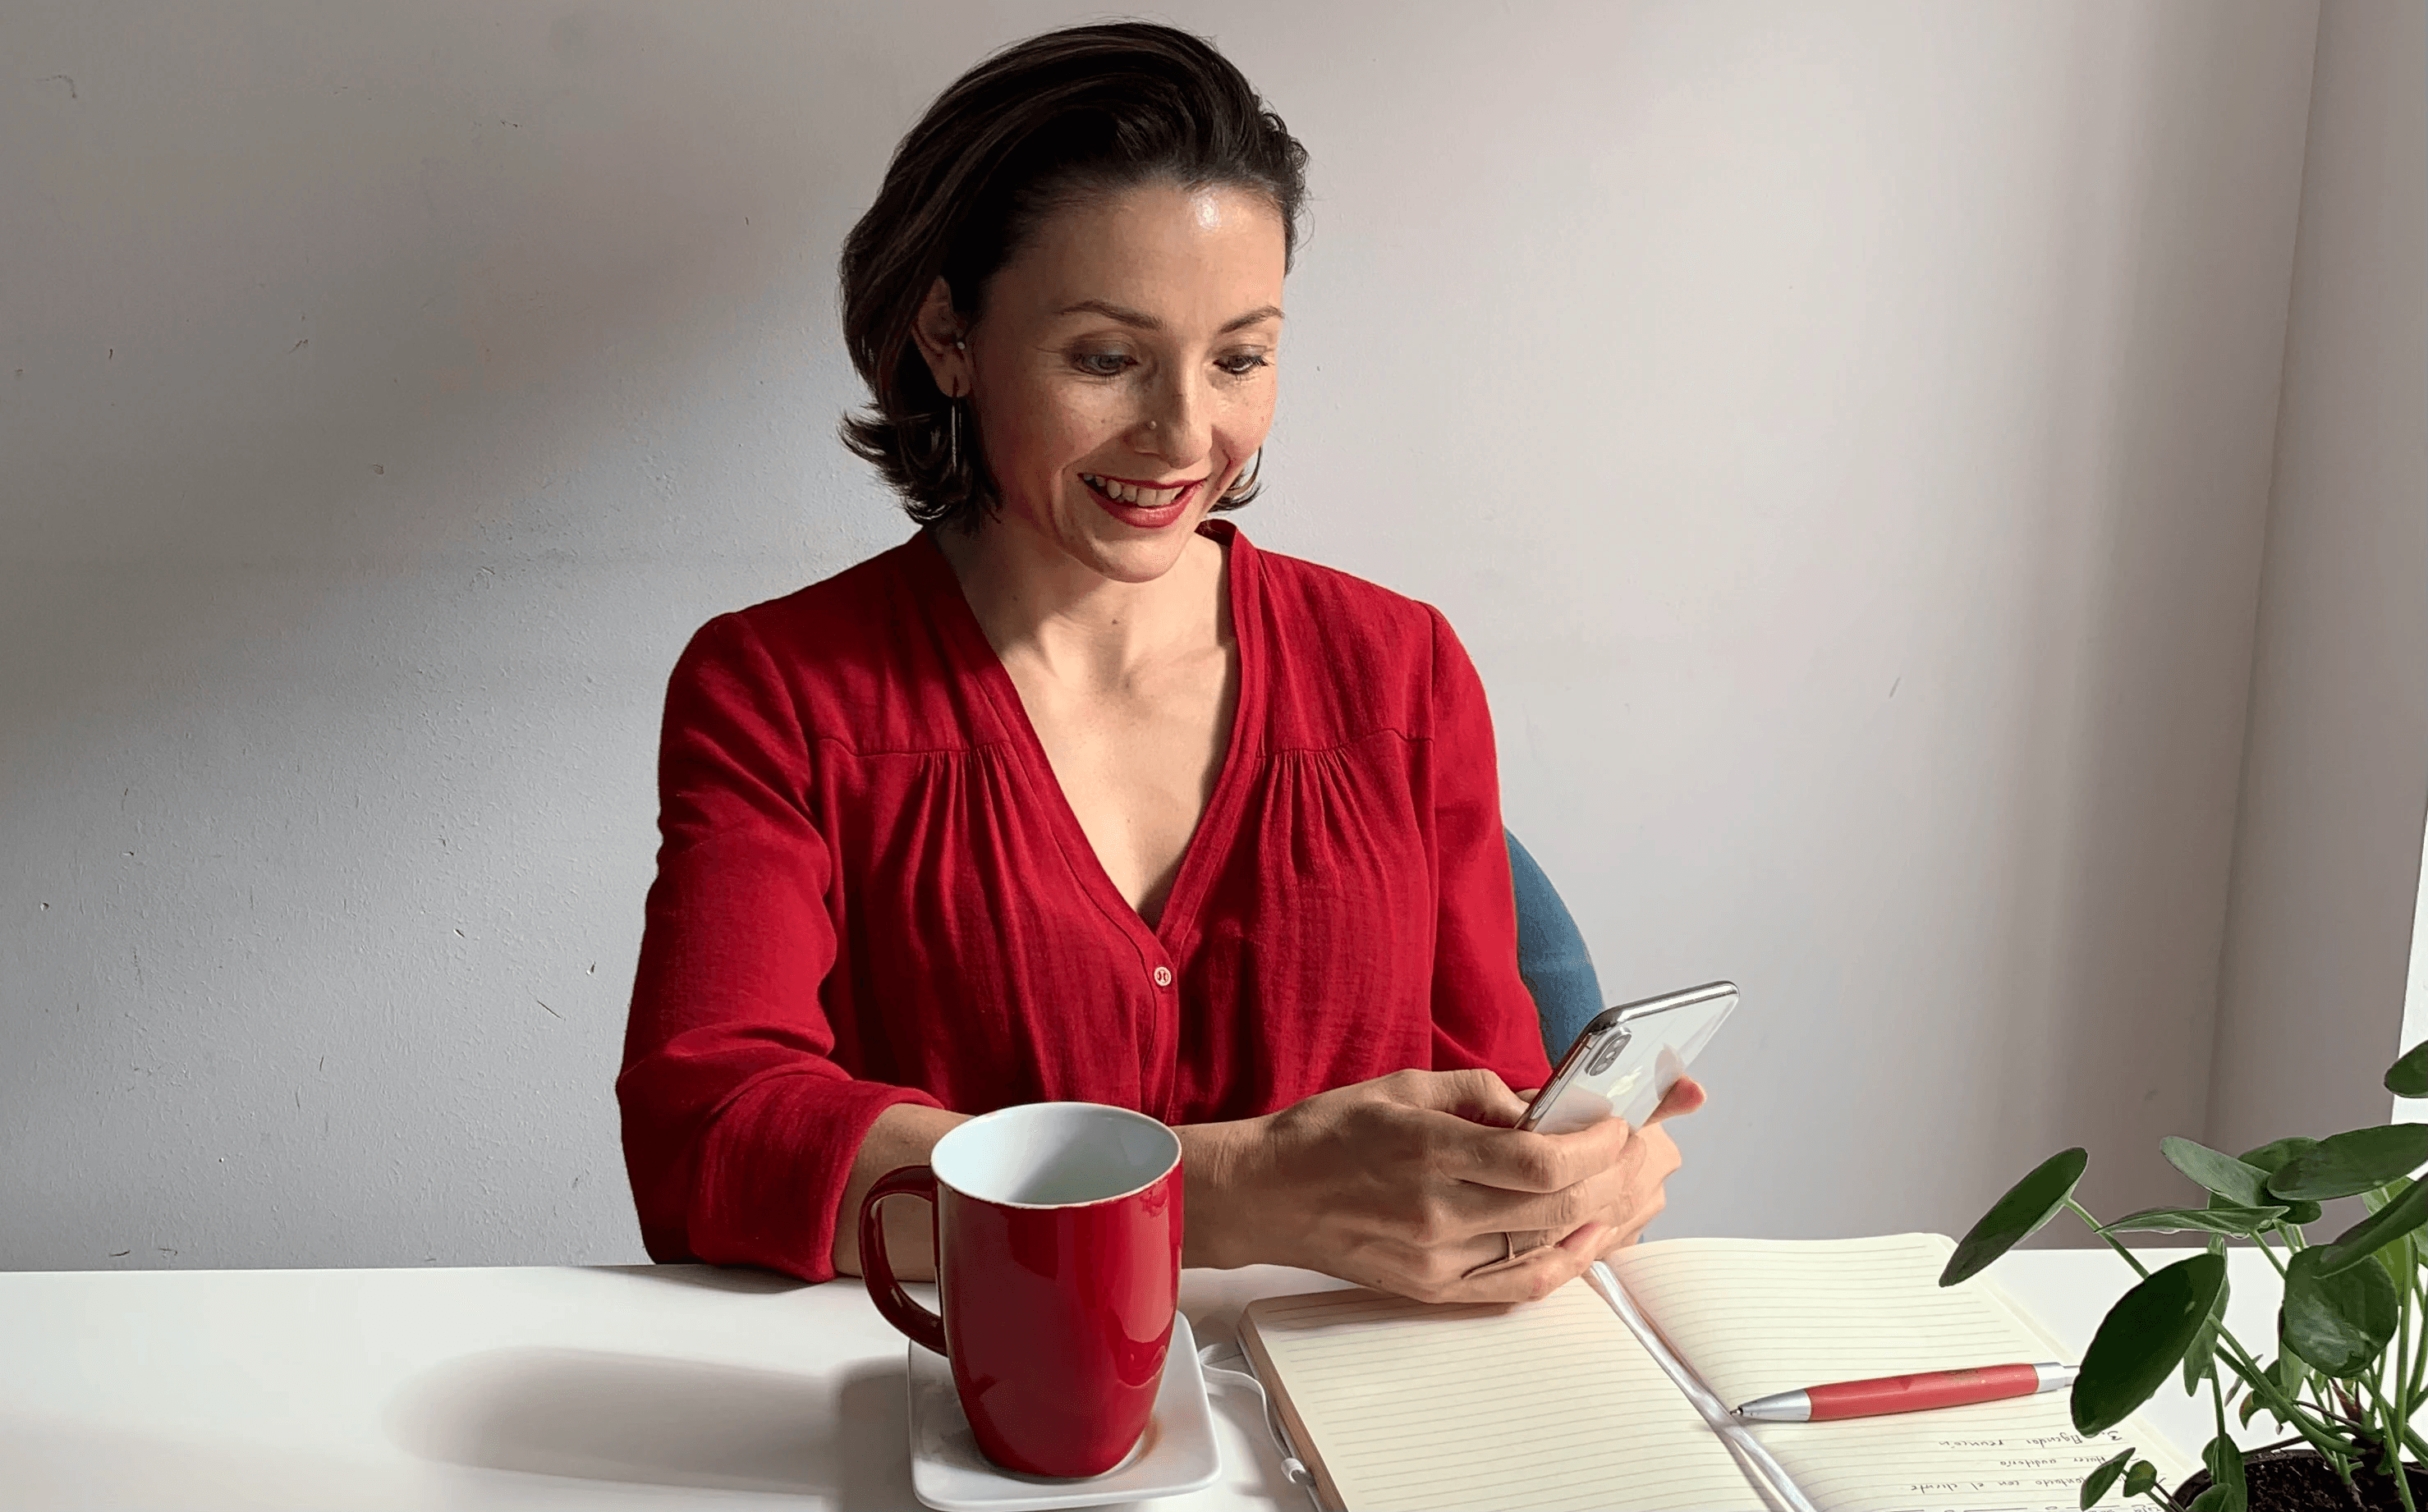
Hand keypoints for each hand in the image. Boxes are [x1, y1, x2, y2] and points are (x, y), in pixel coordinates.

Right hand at [1193, 1068, 1699, 1304]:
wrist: (1265, 1195)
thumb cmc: (1326, 1135)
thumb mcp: (1404, 1087)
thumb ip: (1481, 1093)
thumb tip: (1547, 1104)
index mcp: (1428, 1151)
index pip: (1539, 1160)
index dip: (1596, 1144)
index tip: (1621, 1122)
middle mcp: (1436, 1212)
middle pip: (1557, 1206)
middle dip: (1620, 1175)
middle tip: (1654, 1150)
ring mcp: (1435, 1259)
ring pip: (1548, 1247)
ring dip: (1608, 1217)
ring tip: (1642, 1189)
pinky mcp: (1431, 1289)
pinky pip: (1517, 1287)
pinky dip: (1566, 1264)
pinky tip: (1595, 1239)